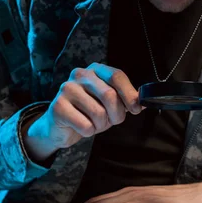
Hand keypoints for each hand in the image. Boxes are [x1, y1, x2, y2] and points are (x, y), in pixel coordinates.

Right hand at [23, 63, 142, 161]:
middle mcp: (80, 74)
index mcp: (96, 70)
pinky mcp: (58, 107)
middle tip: (112, 121)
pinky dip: (88, 132)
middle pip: (109, 95)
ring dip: (101, 125)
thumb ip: (126, 100)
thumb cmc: (88, 113)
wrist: (61, 127)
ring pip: (98, 113)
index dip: (129, 94)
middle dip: (116, 114)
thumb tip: (144, 101)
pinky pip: (85, 125)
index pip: (117, 76)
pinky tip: (81, 127)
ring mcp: (67, 89)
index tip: (136, 109)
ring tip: (94, 123)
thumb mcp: (110, 105)